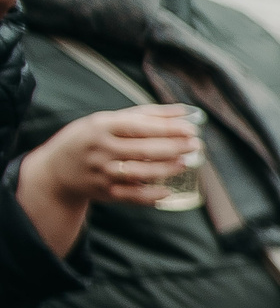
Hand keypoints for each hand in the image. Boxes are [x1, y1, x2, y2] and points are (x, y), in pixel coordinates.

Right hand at [15, 105, 202, 256]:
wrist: (56, 170)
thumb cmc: (90, 138)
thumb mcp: (108, 120)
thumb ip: (146, 115)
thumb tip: (185, 111)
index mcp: (102, 126)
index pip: (139, 127)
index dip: (168, 128)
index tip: (191, 129)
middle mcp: (101, 149)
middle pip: (144, 149)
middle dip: (174, 147)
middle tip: (195, 145)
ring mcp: (102, 172)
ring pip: (141, 172)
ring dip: (166, 169)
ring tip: (186, 162)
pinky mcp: (105, 192)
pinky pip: (132, 196)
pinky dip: (151, 195)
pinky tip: (168, 190)